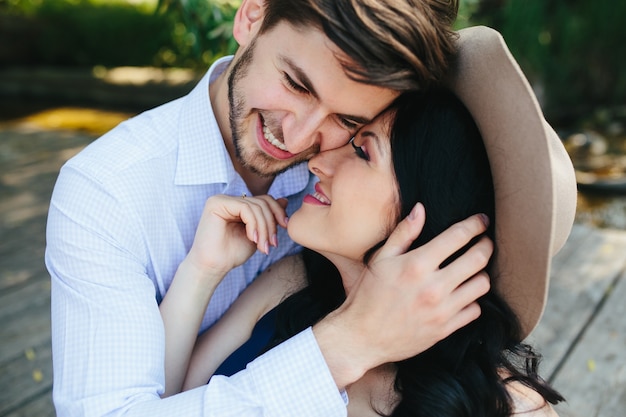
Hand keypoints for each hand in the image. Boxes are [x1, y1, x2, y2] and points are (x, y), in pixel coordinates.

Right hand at [186, 194, 288, 278]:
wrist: (213, 267)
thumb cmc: (232, 254)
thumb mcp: (257, 234)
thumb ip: (268, 218)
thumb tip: (285, 200)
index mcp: (237, 205)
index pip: (264, 200)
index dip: (277, 212)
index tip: (285, 227)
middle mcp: (229, 200)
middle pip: (262, 202)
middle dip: (271, 224)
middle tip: (272, 244)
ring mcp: (222, 200)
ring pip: (255, 206)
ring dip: (264, 228)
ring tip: (263, 246)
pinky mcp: (216, 203)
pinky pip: (245, 208)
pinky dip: (254, 224)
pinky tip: (252, 239)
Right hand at [313, 203, 491, 387]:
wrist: (361, 337)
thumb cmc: (367, 295)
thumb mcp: (380, 259)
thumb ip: (403, 233)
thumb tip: (421, 209)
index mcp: (417, 264)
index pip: (458, 236)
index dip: (475, 224)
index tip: (481, 221)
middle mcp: (434, 287)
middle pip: (478, 259)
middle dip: (486, 245)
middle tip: (484, 241)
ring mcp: (442, 310)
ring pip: (482, 285)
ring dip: (480, 273)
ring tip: (473, 268)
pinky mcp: (445, 329)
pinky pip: (474, 310)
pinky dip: (473, 300)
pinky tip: (463, 294)